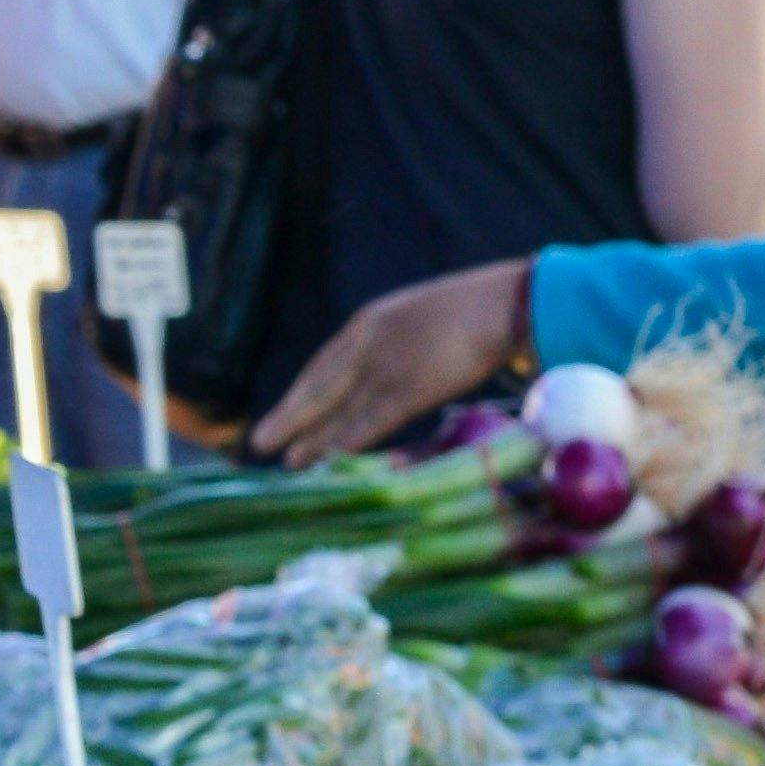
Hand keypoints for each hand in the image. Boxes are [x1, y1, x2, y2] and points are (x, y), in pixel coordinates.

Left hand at [251, 261, 532, 460]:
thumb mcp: (420, 316)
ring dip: (310, 439)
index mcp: (370, 322)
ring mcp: (385, 366)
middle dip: (288, 416)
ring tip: (287, 463)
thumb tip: (395, 363)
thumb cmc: (475, 309)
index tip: (286, 413)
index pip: (324, 363)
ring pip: (337, 409)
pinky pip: (368, 422)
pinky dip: (344, 444)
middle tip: (260, 442)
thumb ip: (398, 339)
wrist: (505, 302)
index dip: (303, 393)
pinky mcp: (408, 389)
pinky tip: (325, 461)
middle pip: (318, 387)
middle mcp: (368, 344)